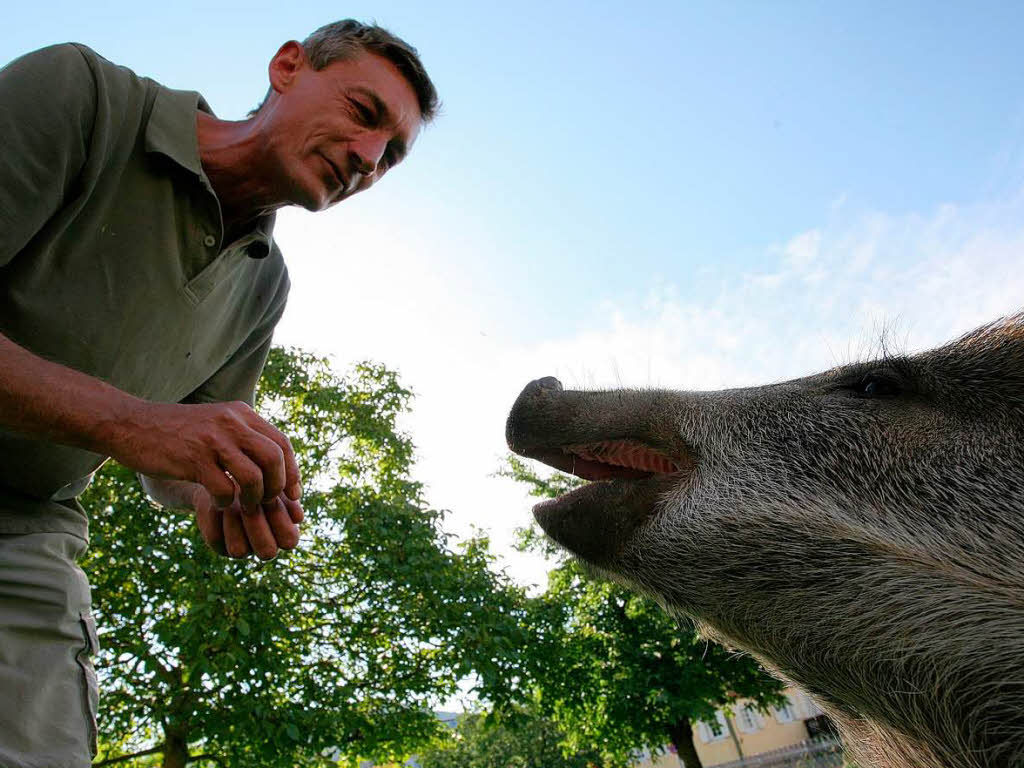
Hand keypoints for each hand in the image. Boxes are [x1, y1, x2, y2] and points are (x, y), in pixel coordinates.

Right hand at [106, 400, 301, 511]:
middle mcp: (231, 422)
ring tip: (243, 506)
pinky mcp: (192, 458)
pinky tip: (217, 502)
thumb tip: (275, 463)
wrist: (128, 424)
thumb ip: (243, 437)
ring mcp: (212, 439)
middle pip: (274, 458)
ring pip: (254, 476)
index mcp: (241, 413)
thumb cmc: (175, 432)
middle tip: (266, 502)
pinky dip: (226, 503)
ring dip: (254, 498)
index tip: (291, 495)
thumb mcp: (215, 423)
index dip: (292, 472)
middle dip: (277, 487)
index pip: (282, 443)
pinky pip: (224, 489)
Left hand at [192, 483, 304, 559]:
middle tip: (249, 502)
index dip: (280, 517)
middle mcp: (264, 545)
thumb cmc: (261, 473)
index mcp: (286, 533)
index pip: (289, 539)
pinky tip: (219, 500)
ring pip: (239, 550)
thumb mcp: (275, 478)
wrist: (229, 471)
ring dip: (236, 521)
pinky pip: (215, 538)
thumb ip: (288, 494)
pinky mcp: (217, 543)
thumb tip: (297, 518)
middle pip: (267, 551)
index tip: (269, 495)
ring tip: (234, 498)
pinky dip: (217, 517)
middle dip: (258, 524)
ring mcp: (241, 547)